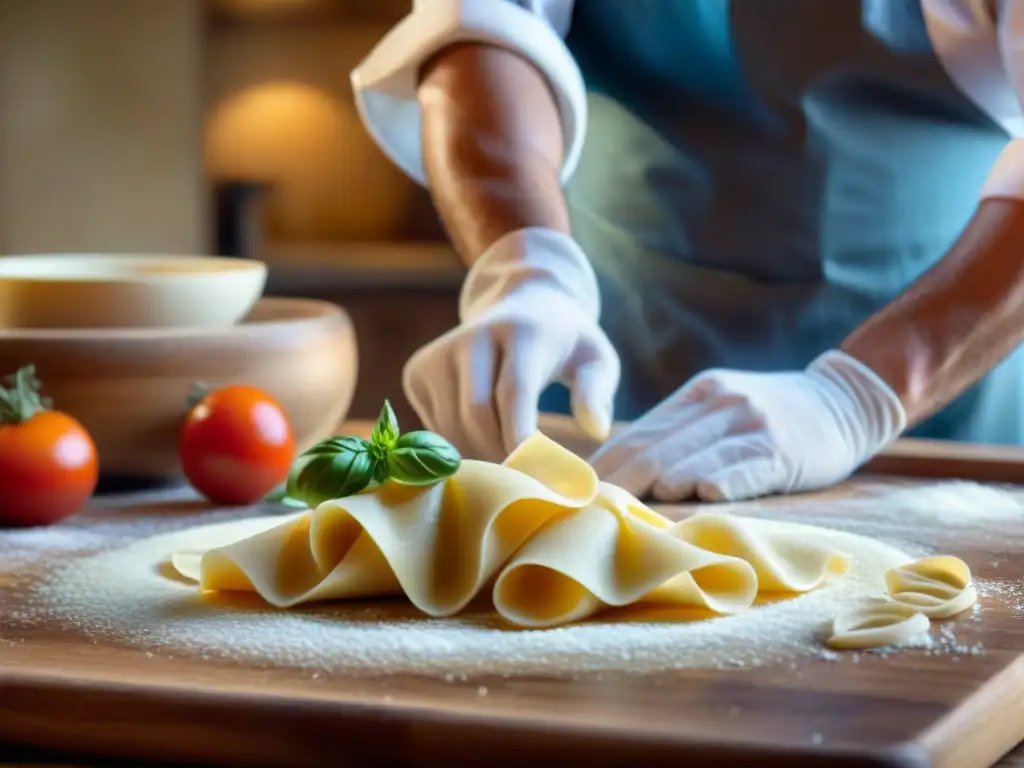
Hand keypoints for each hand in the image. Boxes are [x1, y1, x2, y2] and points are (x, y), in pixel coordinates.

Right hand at [403, 228, 620, 461]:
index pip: (513, 390)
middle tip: (525, 481)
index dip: (520, 437)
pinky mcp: (417, 371)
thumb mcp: (595, 358)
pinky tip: (482, 438)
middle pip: (476, 414)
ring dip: (478, 456)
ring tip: (508, 463)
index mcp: (521, 330)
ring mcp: (438, 352)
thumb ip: (596, 392)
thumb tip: (595, 430)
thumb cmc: (564, 343)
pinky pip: (433, 427)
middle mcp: (473, 335)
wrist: (520, 304)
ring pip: (450, 426)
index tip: (536, 475)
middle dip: (499, 456)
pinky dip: (457, 445)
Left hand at [589, 351, 905, 501]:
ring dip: (656, 491)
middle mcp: (719, 405)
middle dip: (617, 484)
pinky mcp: (781, 450)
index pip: (639, 433)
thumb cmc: (772, 415)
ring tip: (626, 517)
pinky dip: (715, 487)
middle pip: (655, 449)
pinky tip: (695, 502)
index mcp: (698, 394)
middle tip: (587, 513)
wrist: (846, 400)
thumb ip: (681, 431)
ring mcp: (751, 426)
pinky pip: (740, 472)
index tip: (574, 492)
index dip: (605, 465)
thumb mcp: (723, 406)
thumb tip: (627, 471)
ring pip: (691, 462)